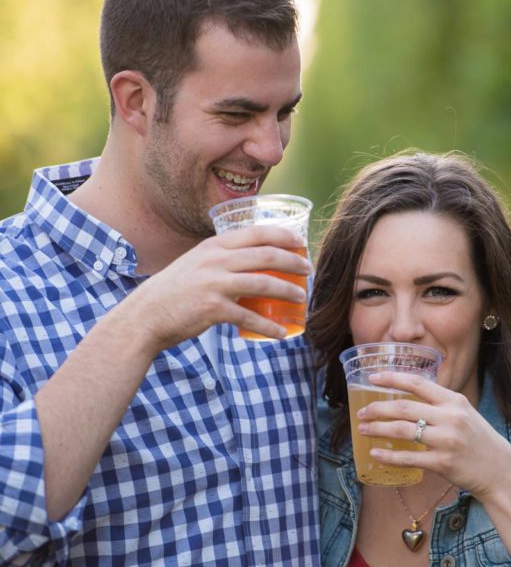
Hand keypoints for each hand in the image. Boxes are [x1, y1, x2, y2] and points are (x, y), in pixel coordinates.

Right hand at [123, 224, 311, 350]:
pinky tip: (281, 333)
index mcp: (214, 245)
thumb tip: (249, 263)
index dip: (284, 236)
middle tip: (308, 269)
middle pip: (267, 255)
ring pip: (264, 284)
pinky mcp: (213, 309)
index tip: (301, 242)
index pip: (257, 232)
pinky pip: (250, 318)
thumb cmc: (173, 292)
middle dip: (294, 261)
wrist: (145, 316)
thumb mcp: (195, 263)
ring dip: (288, 292)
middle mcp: (216, 259)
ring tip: (301, 298)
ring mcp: (215, 283)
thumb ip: (220, 259)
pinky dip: (269, 327)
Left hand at [356, 370, 510, 500]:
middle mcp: (450, 417)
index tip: (372, 378)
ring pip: (402, 430)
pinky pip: (408, 458)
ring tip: (363, 430)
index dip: (391, 378)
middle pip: (404, 407)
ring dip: (378, 429)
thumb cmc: (478, 440)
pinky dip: (388, 456)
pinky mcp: (443, 463)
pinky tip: (375, 454)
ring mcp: (446, 440)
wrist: (500, 470)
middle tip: (361, 413)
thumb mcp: (464, 413)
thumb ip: (440, 404)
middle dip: (377, 409)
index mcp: (454, 401)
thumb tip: (408, 395)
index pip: (417, 383)